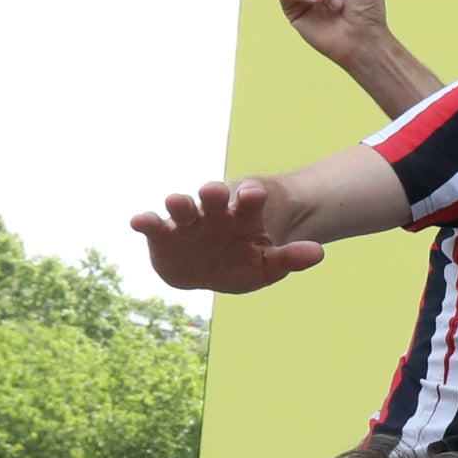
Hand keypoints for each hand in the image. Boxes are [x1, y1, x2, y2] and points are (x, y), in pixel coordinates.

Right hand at [133, 177, 324, 294]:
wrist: (217, 266)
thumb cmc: (247, 258)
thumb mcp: (270, 263)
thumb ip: (291, 257)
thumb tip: (318, 252)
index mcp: (244, 214)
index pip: (250, 201)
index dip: (252, 197)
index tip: (255, 194)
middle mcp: (215, 212)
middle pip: (215, 197)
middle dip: (214, 193)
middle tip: (214, 191)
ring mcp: (188, 222)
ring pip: (184, 207)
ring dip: (180, 203)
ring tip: (177, 201)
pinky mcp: (164, 235)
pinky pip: (154, 226)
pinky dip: (146, 221)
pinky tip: (139, 220)